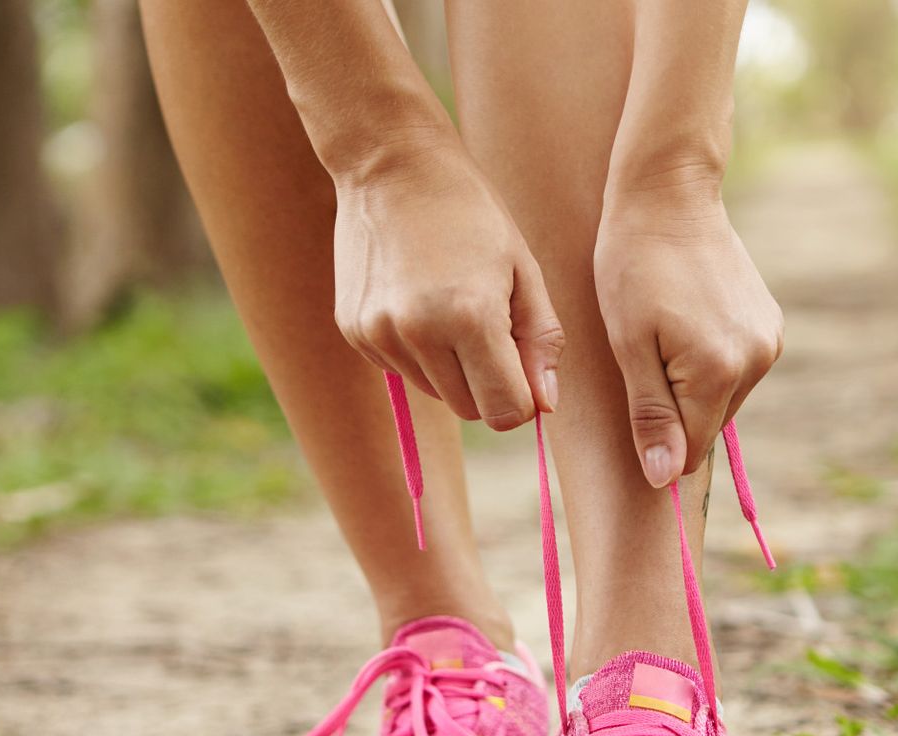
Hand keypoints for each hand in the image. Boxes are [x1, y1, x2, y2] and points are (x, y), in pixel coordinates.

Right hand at [333, 142, 562, 428]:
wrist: (391, 162)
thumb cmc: (471, 212)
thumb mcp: (523, 270)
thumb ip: (540, 343)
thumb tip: (544, 407)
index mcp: (470, 318)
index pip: (506, 412)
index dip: (523, 398)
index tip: (523, 365)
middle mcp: (418, 334)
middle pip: (470, 410)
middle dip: (488, 385)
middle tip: (490, 326)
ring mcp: (378, 335)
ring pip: (435, 393)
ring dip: (453, 368)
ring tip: (450, 304)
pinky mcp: (353, 331)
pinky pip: (401, 370)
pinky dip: (418, 351)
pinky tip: (417, 298)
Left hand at [594, 190, 781, 486]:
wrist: (670, 196)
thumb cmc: (632, 266)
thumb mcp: (628, 344)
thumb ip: (651, 415)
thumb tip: (664, 478)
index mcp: (719, 371)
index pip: (690, 448)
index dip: (656, 439)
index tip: (634, 402)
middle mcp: (757, 361)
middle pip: (707, 425)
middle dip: (673, 406)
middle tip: (644, 352)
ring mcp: (770, 343)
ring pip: (721, 399)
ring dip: (691, 383)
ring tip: (666, 330)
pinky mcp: (771, 326)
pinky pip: (736, 370)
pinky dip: (709, 361)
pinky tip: (688, 321)